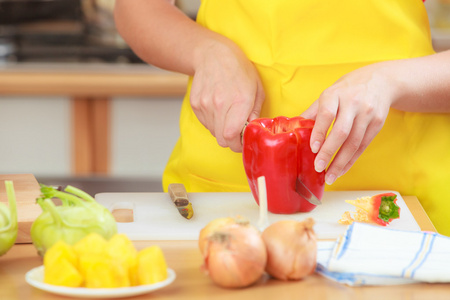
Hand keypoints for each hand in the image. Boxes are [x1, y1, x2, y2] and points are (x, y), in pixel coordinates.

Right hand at [190, 38, 264, 151]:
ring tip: (228, 114)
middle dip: (231, 141)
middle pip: (222, 140)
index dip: (238, 145)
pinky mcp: (195, 104)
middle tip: (237, 132)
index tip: (242, 142)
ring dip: (222, 129)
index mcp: (239, 101)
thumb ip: (256, 113)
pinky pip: (206, 123)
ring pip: (214, 132)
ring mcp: (205, 104)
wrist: (213, 55)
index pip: (232, 137)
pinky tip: (218, 108)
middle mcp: (220, 104)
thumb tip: (252, 131)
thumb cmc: (239, 70)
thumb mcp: (257, 89)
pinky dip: (213, 121)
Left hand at [301, 62, 394, 184]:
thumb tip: (294, 129)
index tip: (312, 148)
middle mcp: (353, 103)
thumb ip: (313, 112)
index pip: (327, 114)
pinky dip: (351, 160)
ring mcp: (367, 114)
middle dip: (329, 152)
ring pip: (354, 142)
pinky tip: (342, 170)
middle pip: (341, 132)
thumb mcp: (329, 94)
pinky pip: (363, 146)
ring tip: (330, 176)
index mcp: (336, 94)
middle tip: (318, 167)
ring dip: (341, 162)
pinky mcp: (378, 123)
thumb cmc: (347, 89)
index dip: (319, 132)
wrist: (380, 81)